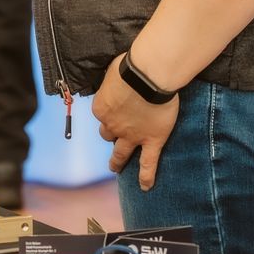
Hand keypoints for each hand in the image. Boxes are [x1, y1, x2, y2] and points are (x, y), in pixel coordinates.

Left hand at [93, 53, 181, 191]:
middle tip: (112, 140)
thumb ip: (112, 81)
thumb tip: (115, 77)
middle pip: (108, 135)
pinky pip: (148, 163)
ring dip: (118, 160)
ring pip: (121, 152)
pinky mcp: (152, 140)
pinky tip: (145, 187)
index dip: (109, 112)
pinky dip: (146, 177)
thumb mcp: (113, 70)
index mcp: (102, 108)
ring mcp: (132, 136)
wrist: (149, 75)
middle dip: (110, 136)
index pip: (102, 114)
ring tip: (116, 167)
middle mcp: (113, 125)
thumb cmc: (131, 66)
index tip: (115, 108)